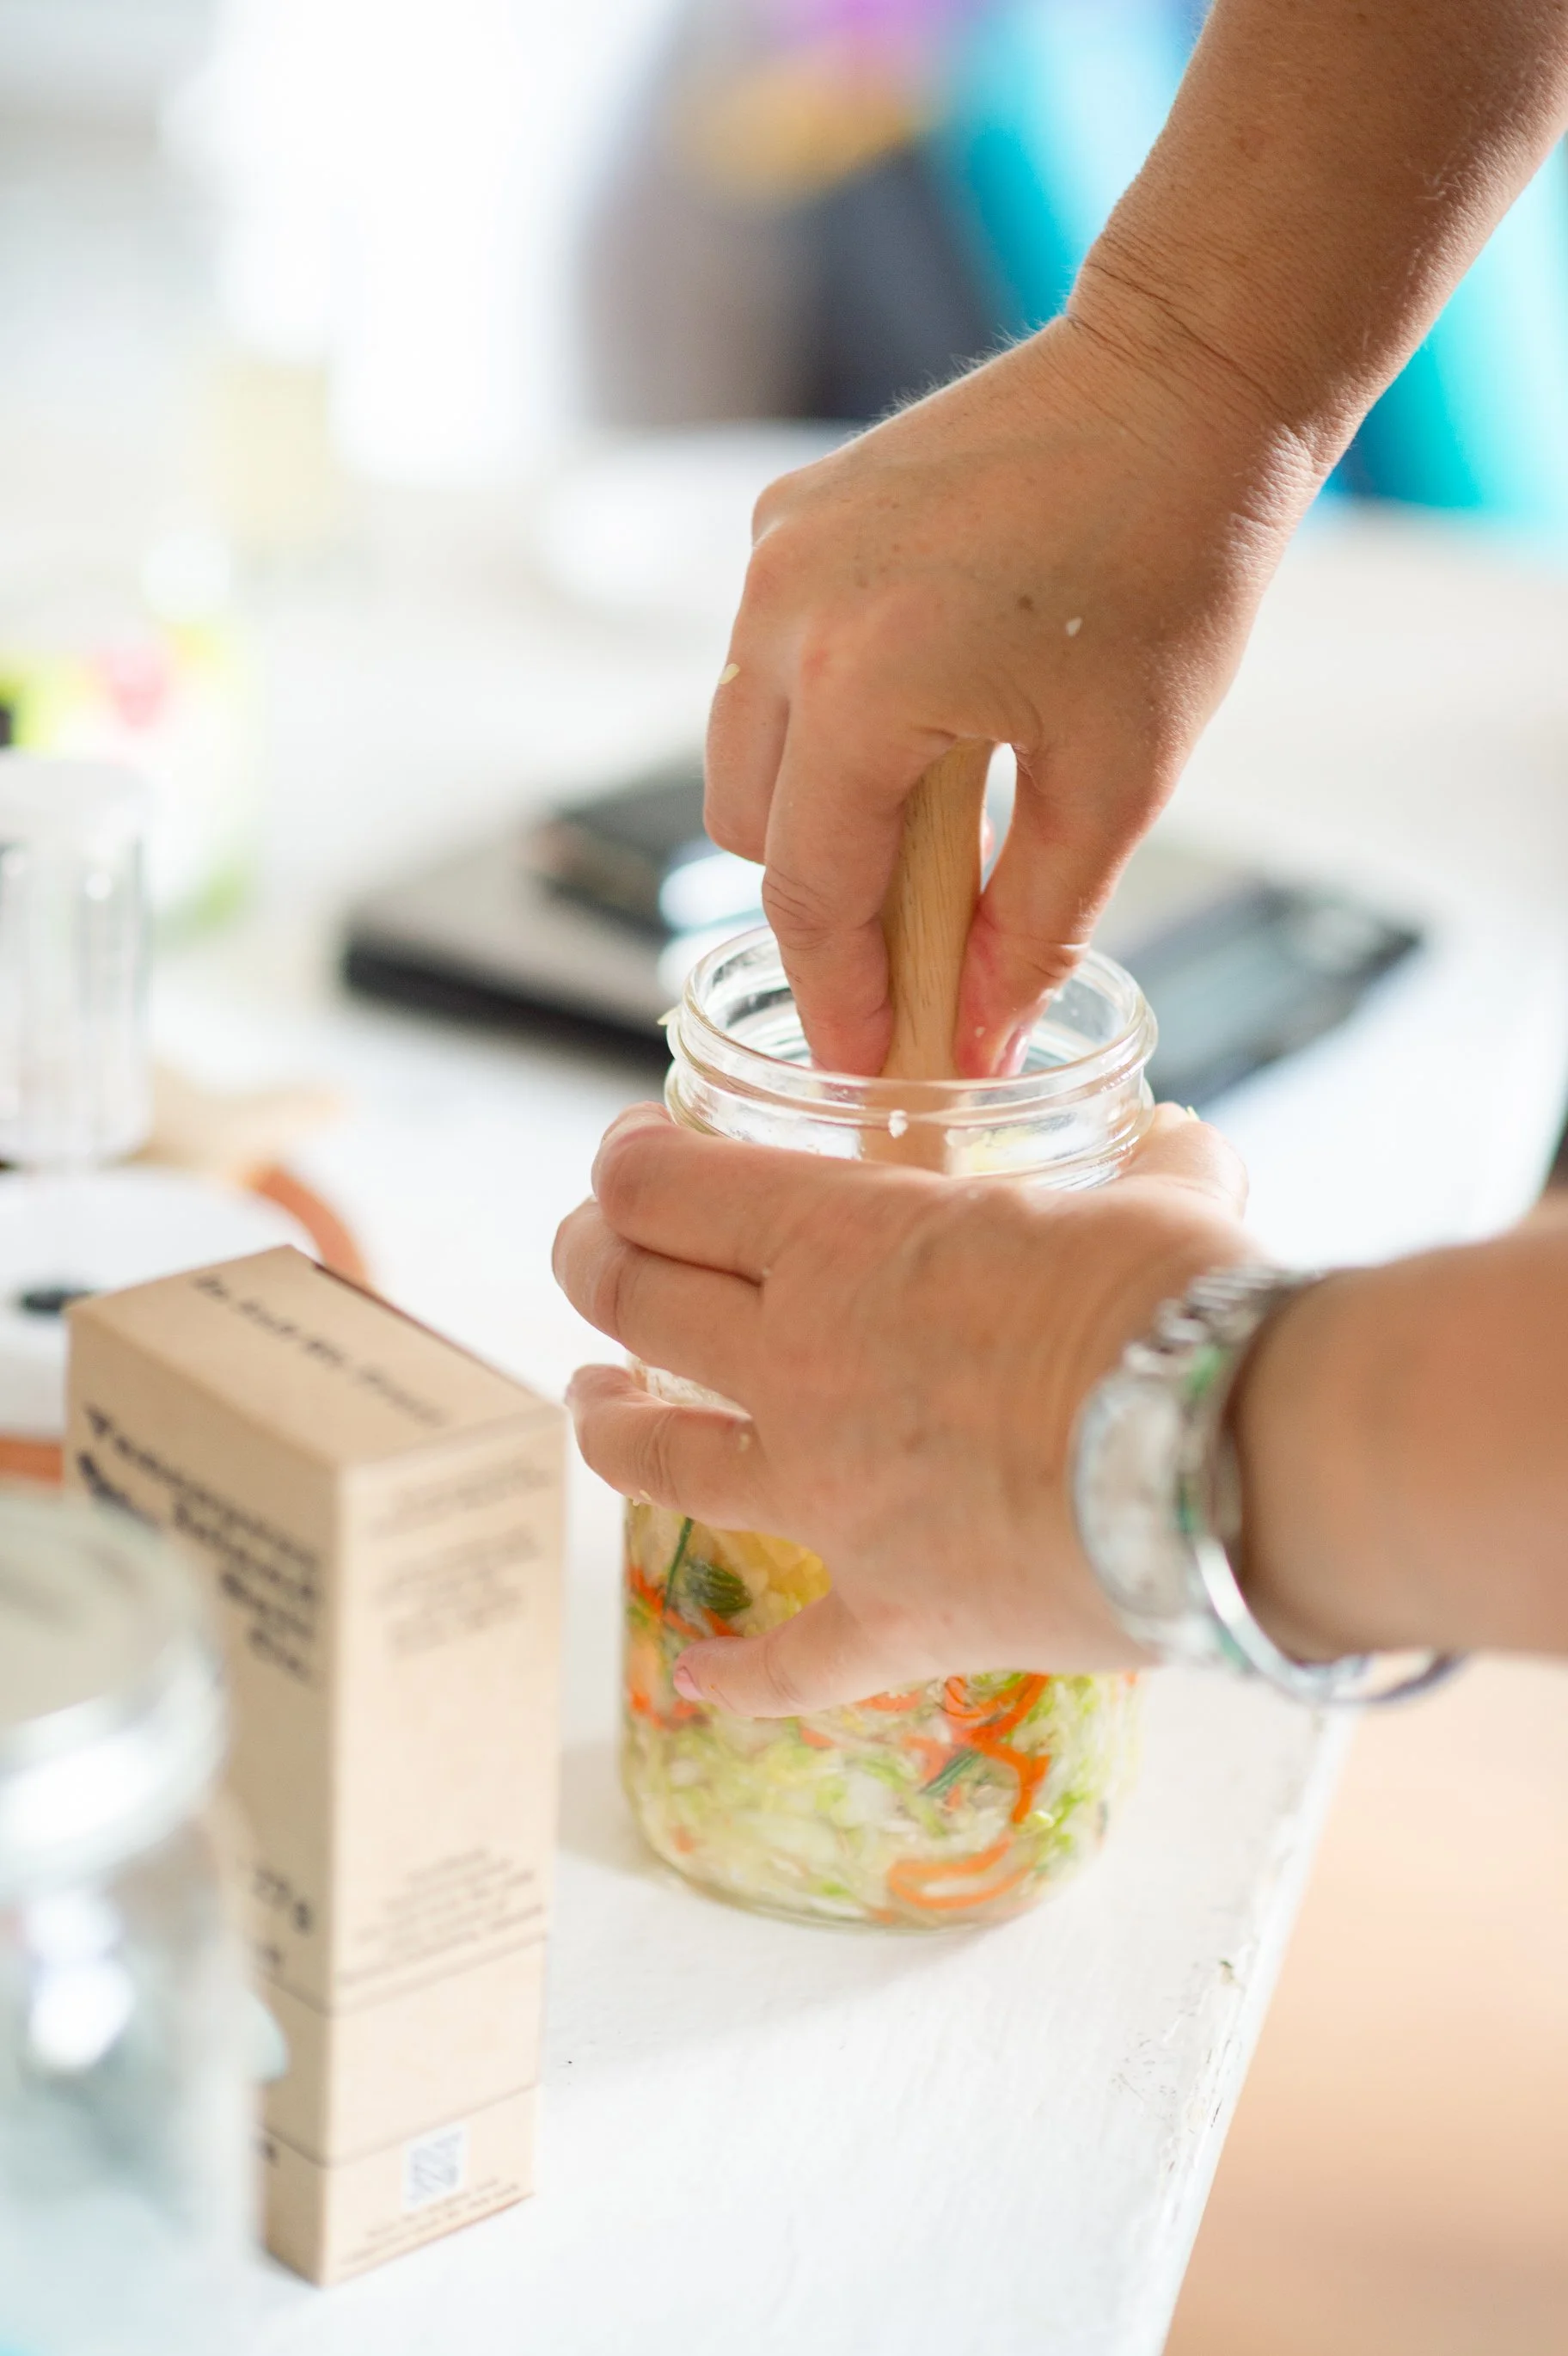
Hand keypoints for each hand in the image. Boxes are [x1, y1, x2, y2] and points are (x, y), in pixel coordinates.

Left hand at [554, 1102, 1250, 1714]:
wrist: (1224, 1463)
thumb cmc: (1181, 1307)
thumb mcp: (1161, 1195)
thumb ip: (1145, 1167)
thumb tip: (1176, 1146)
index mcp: (842, 1243)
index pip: (673, 1188)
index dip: (629, 1165)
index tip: (623, 1158)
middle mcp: (800, 1366)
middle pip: (635, 1301)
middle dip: (592, 1263)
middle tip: (588, 1251)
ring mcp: (828, 1500)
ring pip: (657, 1456)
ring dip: (604, 1420)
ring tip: (589, 1398)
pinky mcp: (888, 1616)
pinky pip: (786, 1661)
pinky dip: (736, 1675)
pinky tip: (696, 1681)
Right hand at [706, 299, 1318, 1077]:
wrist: (1182, 377)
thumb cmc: (1174, 563)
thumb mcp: (1117, 778)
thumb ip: (1031, 927)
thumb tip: (975, 1042)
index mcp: (864, 684)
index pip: (811, 893)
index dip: (838, 999)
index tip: (866, 1068)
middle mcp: (786, 613)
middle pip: (750, 832)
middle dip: (823, 907)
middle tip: (916, 955)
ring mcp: (774, 554)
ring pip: (741, 748)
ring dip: (813, 811)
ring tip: (929, 829)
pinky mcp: (787, 515)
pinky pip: (763, 659)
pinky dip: (817, 716)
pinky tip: (919, 714)